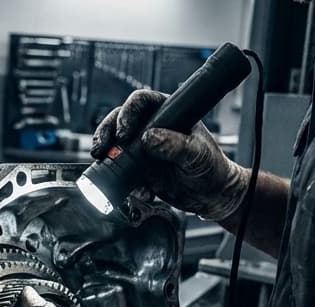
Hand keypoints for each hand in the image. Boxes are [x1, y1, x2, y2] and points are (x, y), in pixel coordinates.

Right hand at [91, 89, 249, 220]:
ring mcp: (143, 150)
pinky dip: (120, 180)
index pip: (141, 102)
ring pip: (115, 144)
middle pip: (119, 120)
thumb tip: (149, 138)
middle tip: (103, 148)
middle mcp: (152, 128)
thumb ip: (175, 145)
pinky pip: (121, 171)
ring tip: (102, 162)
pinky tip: (138, 189)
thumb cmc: (211, 168)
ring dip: (106, 154)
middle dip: (106, 132)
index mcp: (169, 113)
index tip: (124, 131)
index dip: (128, 112)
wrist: (212, 196)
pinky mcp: (139, 170)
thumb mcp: (197, 154)